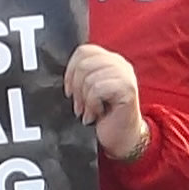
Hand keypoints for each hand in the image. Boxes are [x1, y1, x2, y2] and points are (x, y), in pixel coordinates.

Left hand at [64, 42, 148, 164]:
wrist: (121, 139)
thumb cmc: (103, 116)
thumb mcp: (88, 91)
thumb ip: (81, 76)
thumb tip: (61, 73)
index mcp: (109, 60)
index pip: (83, 51)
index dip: (70, 70)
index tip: (68, 90)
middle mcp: (120, 63)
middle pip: (84, 63)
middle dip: (75, 87)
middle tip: (78, 105)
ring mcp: (125, 74)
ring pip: (89, 77)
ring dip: (84, 99)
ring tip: (88, 112)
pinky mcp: (128, 88)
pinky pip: (97, 88)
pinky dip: (92, 104)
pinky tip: (96, 114)